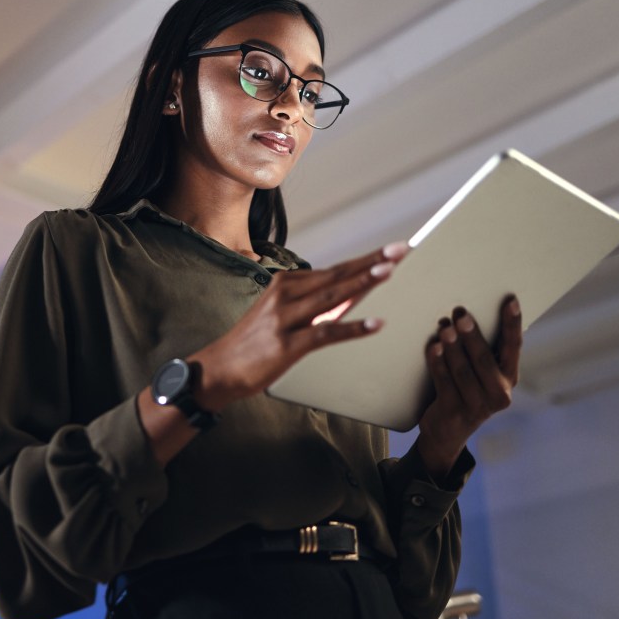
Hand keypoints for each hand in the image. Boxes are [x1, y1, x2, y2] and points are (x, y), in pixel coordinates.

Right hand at [190, 242, 409, 411]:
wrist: (218, 369)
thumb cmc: (254, 343)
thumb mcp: (284, 315)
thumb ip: (316, 304)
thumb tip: (355, 294)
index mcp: (286, 284)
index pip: (334, 269)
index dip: (366, 259)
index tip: (392, 249)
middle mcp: (286, 295)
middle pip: (337, 275)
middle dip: (371, 261)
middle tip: (400, 249)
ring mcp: (285, 319)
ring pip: (331, 296)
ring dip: (362, 283)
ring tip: (388, 271)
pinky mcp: (287, 345)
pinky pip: (325, 333)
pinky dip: (352, 328)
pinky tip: (374, 324)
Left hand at [416, 296, 522, 478]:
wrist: (447, 432)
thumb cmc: (465, 390)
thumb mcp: (482, 374)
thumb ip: (483, 350)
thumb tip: (469, 314)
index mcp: (509, 378)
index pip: (513, 347)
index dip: (512, 323)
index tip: (510, 300)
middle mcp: (499, 394)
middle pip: (484, 358)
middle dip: (471, 333)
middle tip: (460, 313)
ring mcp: (477, 406)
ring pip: (462, 370)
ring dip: (452, 346)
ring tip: (444, 326)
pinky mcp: (454, 412)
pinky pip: (443, 382)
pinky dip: (437, 362)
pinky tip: (433, 347)